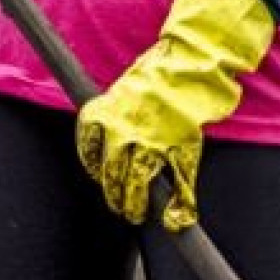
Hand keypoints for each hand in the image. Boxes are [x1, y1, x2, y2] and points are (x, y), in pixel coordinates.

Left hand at [75, 0, 274, 230]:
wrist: (190, 59)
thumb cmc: (161, 66)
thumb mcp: (127, 84)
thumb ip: (117, 107)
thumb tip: (109, 121)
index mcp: (107, 112)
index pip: (88, 147)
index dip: (92, 164)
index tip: (97, 172)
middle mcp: (124, 132)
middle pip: (111, 173)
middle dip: (114, 193)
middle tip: (119, 205)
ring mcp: (153, 143)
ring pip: (137, 184)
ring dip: (135, 204)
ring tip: (136, 214)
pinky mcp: (182, 149)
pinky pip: (179, 186)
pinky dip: (180, 208)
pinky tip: (176, 220)